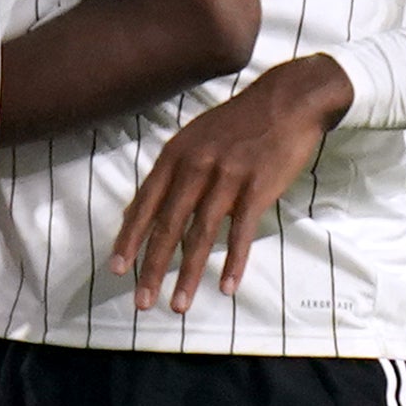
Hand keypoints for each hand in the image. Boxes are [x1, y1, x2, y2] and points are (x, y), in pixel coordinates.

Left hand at [110, 56, 349, 311]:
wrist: (288, 99)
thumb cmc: (237, 125)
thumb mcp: (194, 139)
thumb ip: (170, 175)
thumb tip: (139, 211)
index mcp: (175, 156)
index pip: (145, 205)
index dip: (129, 239)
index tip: (117, 269)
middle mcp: (195, 166)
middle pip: (167, 226)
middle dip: (151, 268)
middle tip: (141, 302)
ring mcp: (227, 176)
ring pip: (201, 235)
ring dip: (188, 275)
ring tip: (178, 305)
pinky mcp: (258, 186)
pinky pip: (241, 231)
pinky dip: (233, 261)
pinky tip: (226, 287)